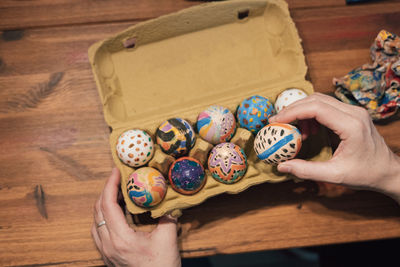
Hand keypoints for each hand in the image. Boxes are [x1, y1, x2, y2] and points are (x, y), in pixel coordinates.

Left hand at [92, 168, 180, 266]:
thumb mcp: (167, 240)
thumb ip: (167, 216)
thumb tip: (169, 199)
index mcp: (120, 239)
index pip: (107, 205)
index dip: (110, 184)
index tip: (116, 170)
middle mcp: (108, 245)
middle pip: (97, 210)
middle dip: (106, 190)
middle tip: (119, 178)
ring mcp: (105, 252)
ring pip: (96, 221)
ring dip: (103, 203)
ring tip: (117, 192)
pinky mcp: (107, 256)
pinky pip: (98, 231)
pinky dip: (104, 216)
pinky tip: (116, 213)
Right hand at [269, 93, 399, 202]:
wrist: (388, 171)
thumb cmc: (366, 174)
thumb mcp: (334, 175)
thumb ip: (306, 171)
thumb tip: (282, 167)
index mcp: (351, 125)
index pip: (316, 108)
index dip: (292, 112)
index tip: (275, 121)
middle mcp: (354, 112)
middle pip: (316, 99)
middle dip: (292, 109)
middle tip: (276, 122)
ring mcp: (354, 111)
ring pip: (320, 100)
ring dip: (302, 111)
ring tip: (294, 130)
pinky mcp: (352, 114)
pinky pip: (327, 106)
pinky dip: (311, 115)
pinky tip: (308, 131)